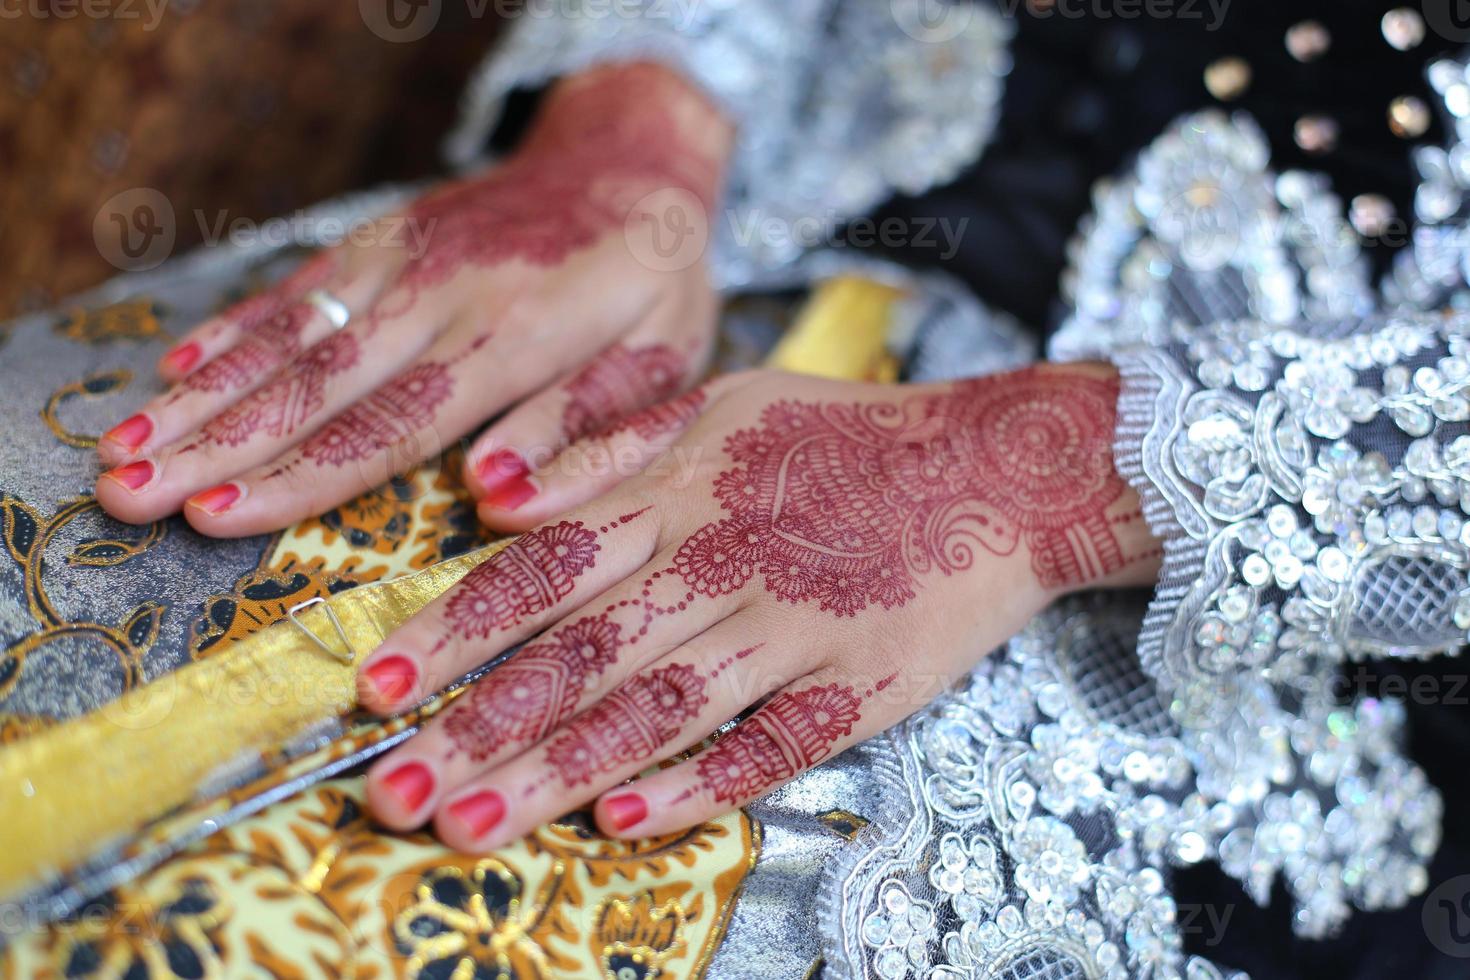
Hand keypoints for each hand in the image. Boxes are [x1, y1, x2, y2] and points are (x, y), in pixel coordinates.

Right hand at [94, 61, 732, 534]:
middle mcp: (442, 291)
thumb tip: (497, 498)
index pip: (391, 420)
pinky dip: (233, 328)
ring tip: (122, 445)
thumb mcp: (662, 359)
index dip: (299, 474)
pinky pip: (298, 288)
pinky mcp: (386, 239)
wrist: (632, 162)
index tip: (216, 518)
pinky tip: (172, 367)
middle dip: (214, 443)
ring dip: (200, 391)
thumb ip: (585, 426)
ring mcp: (403, 259)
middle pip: (313, 381)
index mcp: (515, 335)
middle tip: (124, 494)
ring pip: (287, 332)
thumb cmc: (655, 283)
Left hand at [352, 364, 1162, 848]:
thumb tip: (496, 496)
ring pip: (657, 708)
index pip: (545, 569)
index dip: (454, 631)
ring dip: (556, 773)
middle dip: (477, 728)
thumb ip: (609, 451)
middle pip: (582, 655)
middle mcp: (721, 561)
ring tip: (468, 825)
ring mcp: (793, 627)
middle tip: (389, 794)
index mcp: (680, 491)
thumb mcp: (722, 408)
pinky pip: (768, 745)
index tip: (375, 689)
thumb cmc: (843, 438)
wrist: (995, 467)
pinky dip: (694, 786)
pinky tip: (623, 826)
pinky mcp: (858, 684)